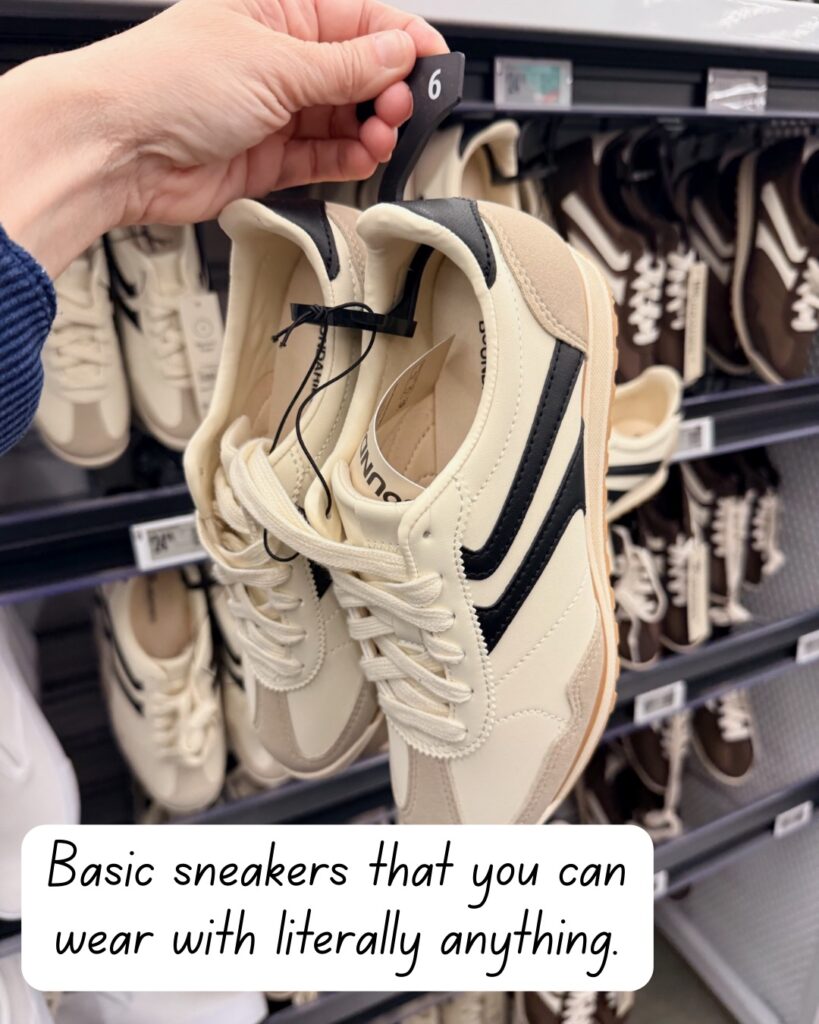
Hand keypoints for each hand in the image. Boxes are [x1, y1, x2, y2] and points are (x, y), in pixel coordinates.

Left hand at [0, 0, 445, 274]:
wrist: (118, 149)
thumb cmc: (168, 81)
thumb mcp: (275, 63)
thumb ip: (344, 66)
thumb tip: (399, 51)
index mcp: (278, 9)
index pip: (360, 19)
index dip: (402, 41)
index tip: (435, 65)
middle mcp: (278, 57)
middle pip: (358, 73)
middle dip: (388, 91)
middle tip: (401, 108)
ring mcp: (274, 109)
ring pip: (344, 119)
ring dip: (370, 129)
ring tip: (382, 136)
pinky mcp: (267, 157)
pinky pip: (322, 157)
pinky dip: (347, 159)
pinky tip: (363, 156)